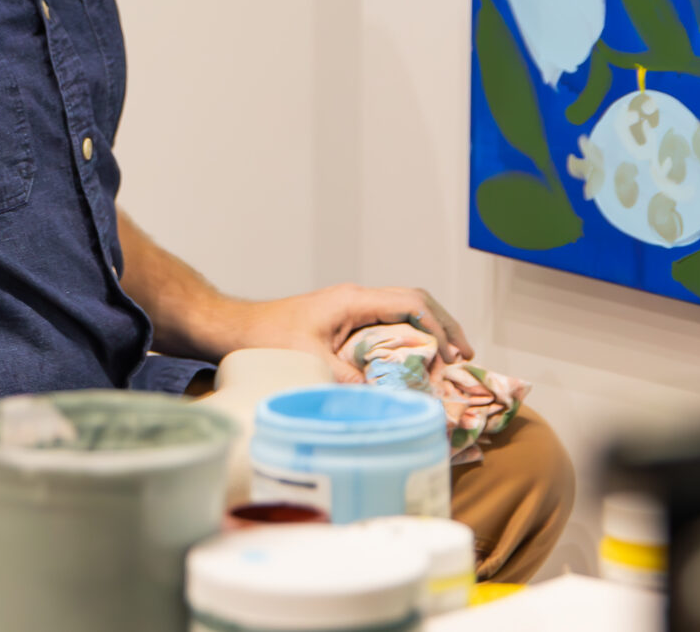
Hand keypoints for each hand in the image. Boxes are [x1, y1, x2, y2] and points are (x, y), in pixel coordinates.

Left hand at [227, 284, 470, 364]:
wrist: (234, 328)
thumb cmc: (266, 339)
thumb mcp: (311, 364)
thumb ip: (349, 381)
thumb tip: (388, 400)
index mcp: (353, 301)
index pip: (411, 303)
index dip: (440, 327)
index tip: (455, 356)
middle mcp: (356, 299)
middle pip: (415, 302)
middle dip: (445, 326)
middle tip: (466, 357)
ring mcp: (351, 309)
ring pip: (403, 311)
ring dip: (429, 332)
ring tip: (450, 360)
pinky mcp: (344, 322)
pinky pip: (387, 325)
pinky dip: (408, 339)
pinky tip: (416, 361)